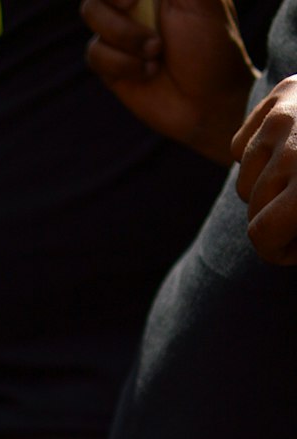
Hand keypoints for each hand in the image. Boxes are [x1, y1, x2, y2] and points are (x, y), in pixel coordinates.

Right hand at [81, 0, 254, 163]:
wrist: (209, 101)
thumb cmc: (212, 45)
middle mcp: (135, 0)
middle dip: (118, 4)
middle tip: (136, 6)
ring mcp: (120, 30)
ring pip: (91, 13)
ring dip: (124, 35)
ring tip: (156, 52)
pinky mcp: (111, 64)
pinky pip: (95, 53)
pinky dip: (122, 63)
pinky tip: (149, 72)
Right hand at [233, 75, 296, 262]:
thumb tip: (291, 245)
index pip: (261, 234)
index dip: (278, 249)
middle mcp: (295, 148)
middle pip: (253, 209)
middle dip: (276, 219)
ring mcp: (284, 116)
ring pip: (244, 180)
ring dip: (267, 188)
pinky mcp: (281, 94)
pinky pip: (242, 146)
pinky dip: (260, 156)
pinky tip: (291, 152)